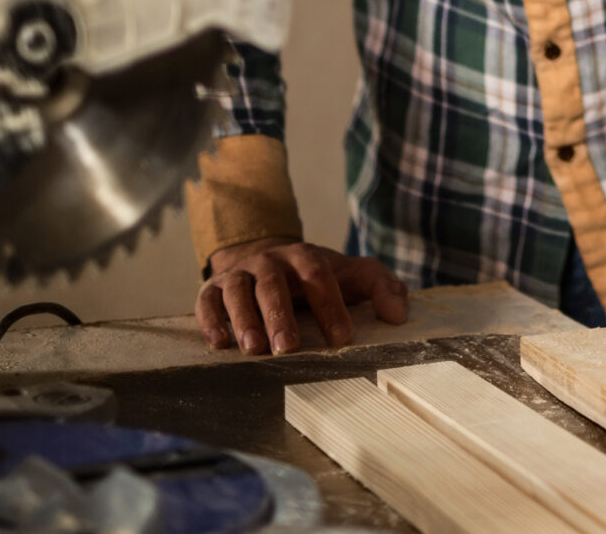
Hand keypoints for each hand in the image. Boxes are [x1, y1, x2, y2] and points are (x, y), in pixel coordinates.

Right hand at [196, 235, 410, 353]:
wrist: (267, 260)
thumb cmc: (315, 277)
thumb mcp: (351, 276)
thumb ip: (381, 287)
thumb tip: (398, 316)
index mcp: (305, 257)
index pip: (319, 276)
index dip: (331, 306)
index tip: (342, 338)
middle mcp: (270, 262)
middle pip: (274, 284)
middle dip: (281, 316)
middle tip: (289, 348)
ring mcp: (240, 274)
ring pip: (238, 291)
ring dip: (244, 319)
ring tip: (254, 348)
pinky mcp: (213, 289)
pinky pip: (207, 302)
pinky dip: (211, 320)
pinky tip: (219, 343)